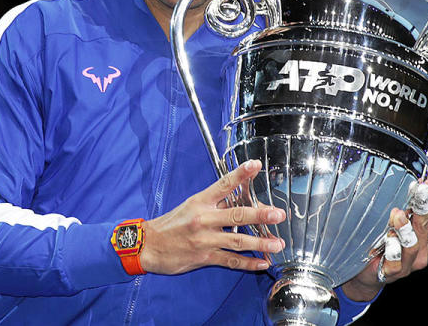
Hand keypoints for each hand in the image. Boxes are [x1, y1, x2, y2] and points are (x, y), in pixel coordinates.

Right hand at [140, 159, 286, 274]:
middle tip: (278, 214)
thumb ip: (215, 202)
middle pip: (236, 215)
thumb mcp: (190, 205)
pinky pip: (231, 261)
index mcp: (200, 202)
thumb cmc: (172, 224)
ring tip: (277, 243)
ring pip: (238, 241)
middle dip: (260, 215)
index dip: (240, 174)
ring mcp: (205, 240)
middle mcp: (204, 219)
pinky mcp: (205, 257)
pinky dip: (248, 263)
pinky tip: (262, 262)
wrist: (149, 245)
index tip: (255, 165)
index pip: (223, 184)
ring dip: (261, 243)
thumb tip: (239, 194)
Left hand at [341, 180, 427, 300]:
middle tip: (418, 191)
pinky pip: (395, 262)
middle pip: (425, 229)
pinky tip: (387, 239)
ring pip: (412, 245)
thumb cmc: (383, 244)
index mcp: (426, 241)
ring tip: (397, 213)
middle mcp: (420, 253)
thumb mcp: (395, 224)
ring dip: (406, 228)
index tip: (425, 185)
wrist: (368, 272)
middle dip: (422, 207)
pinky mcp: (391, 273)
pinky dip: (393, 249)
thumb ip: (406, 210)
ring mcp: (407, 265)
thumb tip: (415, 186)